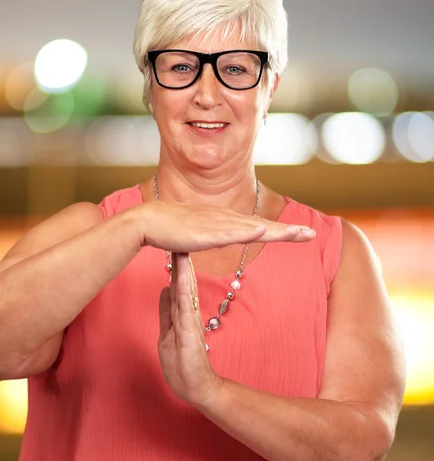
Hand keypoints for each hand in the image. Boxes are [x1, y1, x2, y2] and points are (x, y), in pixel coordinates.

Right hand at [136, 200, 314, 252]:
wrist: (148, 221)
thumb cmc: (170, 229)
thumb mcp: (199, 234)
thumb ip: (212, 236)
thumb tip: (220, 240)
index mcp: (225, 222)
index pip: (257, 227)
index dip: (280, 230)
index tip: (300, 233)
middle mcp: (225, 220)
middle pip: (261, 226)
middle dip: (288, 231)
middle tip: (312, 234)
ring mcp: (216, 225)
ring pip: (252, 229)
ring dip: (275, 231)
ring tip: (297, 233)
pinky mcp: (204, 233)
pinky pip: (229, 233)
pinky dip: (246, 232)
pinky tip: (261, 231)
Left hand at [157, 252, 221, 407]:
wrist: (197, 388)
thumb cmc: (183, 364)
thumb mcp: (168, 333)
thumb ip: (167, 311)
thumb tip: (164, 288)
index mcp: (181, 314)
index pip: (177, 285)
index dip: (175, 265)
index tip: (173, 245)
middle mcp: (187, 316)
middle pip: (183, 285)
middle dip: (181, 262)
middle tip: (181, 238)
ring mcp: (190, 325)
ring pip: (185, 294)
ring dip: (184, 274)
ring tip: (183, 253)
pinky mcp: (190, 336)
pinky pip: (185, 312)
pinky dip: (183, 296)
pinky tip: (180, 283)